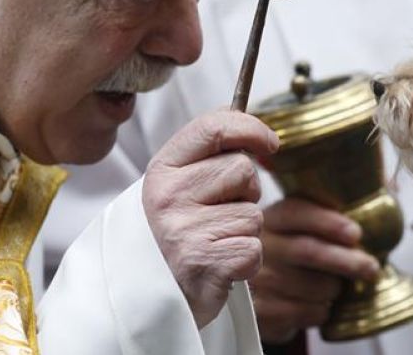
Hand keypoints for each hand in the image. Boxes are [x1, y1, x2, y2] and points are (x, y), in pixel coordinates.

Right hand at [142, 109, 278, 327]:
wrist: (143, 300)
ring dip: (245, 231)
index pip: (213, 127)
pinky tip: (220, 267)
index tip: (269, 142)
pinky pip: (254, 248)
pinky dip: (246, 262)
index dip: (251, 128)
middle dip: (246, 192)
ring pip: (253, 213)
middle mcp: (167, 196)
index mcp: (162, 170)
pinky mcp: (204, 262)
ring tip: (214, 243)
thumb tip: (237, 112)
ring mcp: (183, 230)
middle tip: (221, 214)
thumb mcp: (174, 186)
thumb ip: (202, 152)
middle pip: (243, 169)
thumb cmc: (170, 236)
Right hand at [251, 198, 381, 343]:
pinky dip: (323, 310)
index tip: (356, 234)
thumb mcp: (299, 228)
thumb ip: (331, 215)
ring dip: (335, 289)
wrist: (258, 291)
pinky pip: (307, 312)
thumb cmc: (292, 253)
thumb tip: (386, 198)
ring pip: (313, 286)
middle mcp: (259, 247)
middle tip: (371, 268)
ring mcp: (257, 280)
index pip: (298, 213)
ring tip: (336, 287)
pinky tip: (320, 304)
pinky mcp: (261, 311)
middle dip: (346, 260)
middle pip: (308, 251)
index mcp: (272, 218)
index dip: (329, 222)